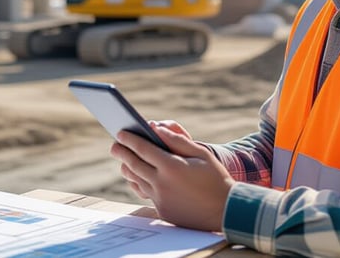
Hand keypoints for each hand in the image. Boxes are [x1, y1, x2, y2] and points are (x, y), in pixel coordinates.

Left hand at [110, 123, 233, 231]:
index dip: (130, 139)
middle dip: (121, 152)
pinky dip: (138, 182)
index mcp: (172, 166)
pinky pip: (144, 193)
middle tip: (114, 145)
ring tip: (124, 159)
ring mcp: (160, 199)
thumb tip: (156, 129)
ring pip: (135, 180)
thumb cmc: (215, 178)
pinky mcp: (162, 210)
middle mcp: (162, 183)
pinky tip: (136, 176)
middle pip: (133, 164)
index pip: (143, 149)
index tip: (121, 132)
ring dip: (127, 168)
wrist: (225, 210)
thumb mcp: (201, 153)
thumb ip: (177, 140)